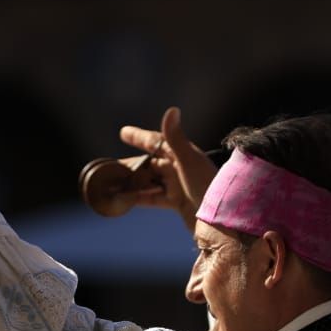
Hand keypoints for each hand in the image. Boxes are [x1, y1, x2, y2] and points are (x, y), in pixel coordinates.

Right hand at [118, 107, 217, 230]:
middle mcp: (181, 168)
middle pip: (150, 163)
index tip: (123, 132)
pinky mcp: (178, 203)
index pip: (157, 142)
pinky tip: (125, 198)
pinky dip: (140, 197)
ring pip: (150, 181)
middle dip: (131, 164)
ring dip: (133, 181)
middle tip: (109, 165)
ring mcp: (180, 186)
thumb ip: (176, 137)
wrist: (221, 220)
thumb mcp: (189, 160)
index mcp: (184, 154)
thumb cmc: (207, 186)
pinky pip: (154, 198)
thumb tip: (172, 109)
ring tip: (112, 182)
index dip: (140, 137)